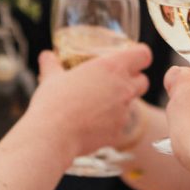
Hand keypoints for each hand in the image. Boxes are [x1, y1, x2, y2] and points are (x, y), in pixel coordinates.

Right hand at [35, 44, 149, 157]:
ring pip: (132, 104)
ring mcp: (124, 111)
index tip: (132, 58)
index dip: (139, 56)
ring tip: (100, 105)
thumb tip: (46, 55)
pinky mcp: (119, 131)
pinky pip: (121, 125)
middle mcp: (124, 87)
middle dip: (134, 81)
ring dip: (122, 103)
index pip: (143, 54)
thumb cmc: (53, 101)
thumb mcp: (51, 78)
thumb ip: (52, 64)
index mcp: (112, 67)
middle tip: (116, 82)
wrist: (53, 134)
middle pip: (144, 80)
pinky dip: (112, 124)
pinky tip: (94, 125)